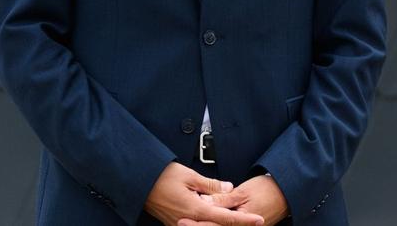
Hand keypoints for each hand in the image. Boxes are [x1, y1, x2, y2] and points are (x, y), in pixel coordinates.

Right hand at [145, 162, 263, 225]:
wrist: (138, 183)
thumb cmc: (161, 176)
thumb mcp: (189, 176)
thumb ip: (211, 185)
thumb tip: (229, 188)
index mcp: (194, 210)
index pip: (225, 218)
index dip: (244, 220)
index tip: (259, 220)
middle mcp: (188, 221)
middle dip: (236, 224)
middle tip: (253, 221)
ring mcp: (180, 225)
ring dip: (221, 223)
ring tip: (237, 218)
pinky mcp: (175, 223)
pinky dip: (209, 222)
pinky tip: (215, 216)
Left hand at [182, 174, 288, 225]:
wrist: (286, 193)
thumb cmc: (267, 189)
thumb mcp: (242, 192)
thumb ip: (223, 199)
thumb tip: (205, 203)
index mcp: (241, 221)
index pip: (214, 225)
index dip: (196, 224)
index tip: (181, 220)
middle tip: (180, 222)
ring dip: (206, 224)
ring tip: (188, 222)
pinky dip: (216, 223)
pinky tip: (206, 220)